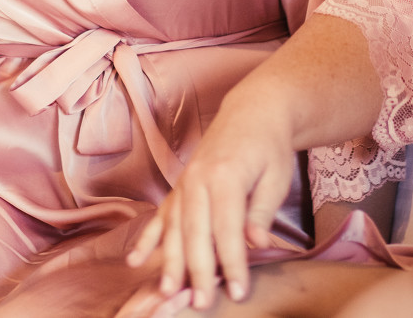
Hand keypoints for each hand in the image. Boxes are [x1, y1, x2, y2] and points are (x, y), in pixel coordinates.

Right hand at [125, 94, 295, 309]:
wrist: (252, 112)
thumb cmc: (269, 147)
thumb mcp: (276, 177)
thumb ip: (262, 212)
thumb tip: (255, 243)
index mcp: (226, 176)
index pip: (227, 229)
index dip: (232, 263)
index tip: (237, 291)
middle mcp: (198, 180)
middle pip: (196, 232)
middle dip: (197, 270)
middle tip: (201, 302)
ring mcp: (184, 182)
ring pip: (174, 228)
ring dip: (170, 261)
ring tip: (168, 291)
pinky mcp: (178, 186)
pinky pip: (160, 216)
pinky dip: (147, 239)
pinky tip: (136, 260)